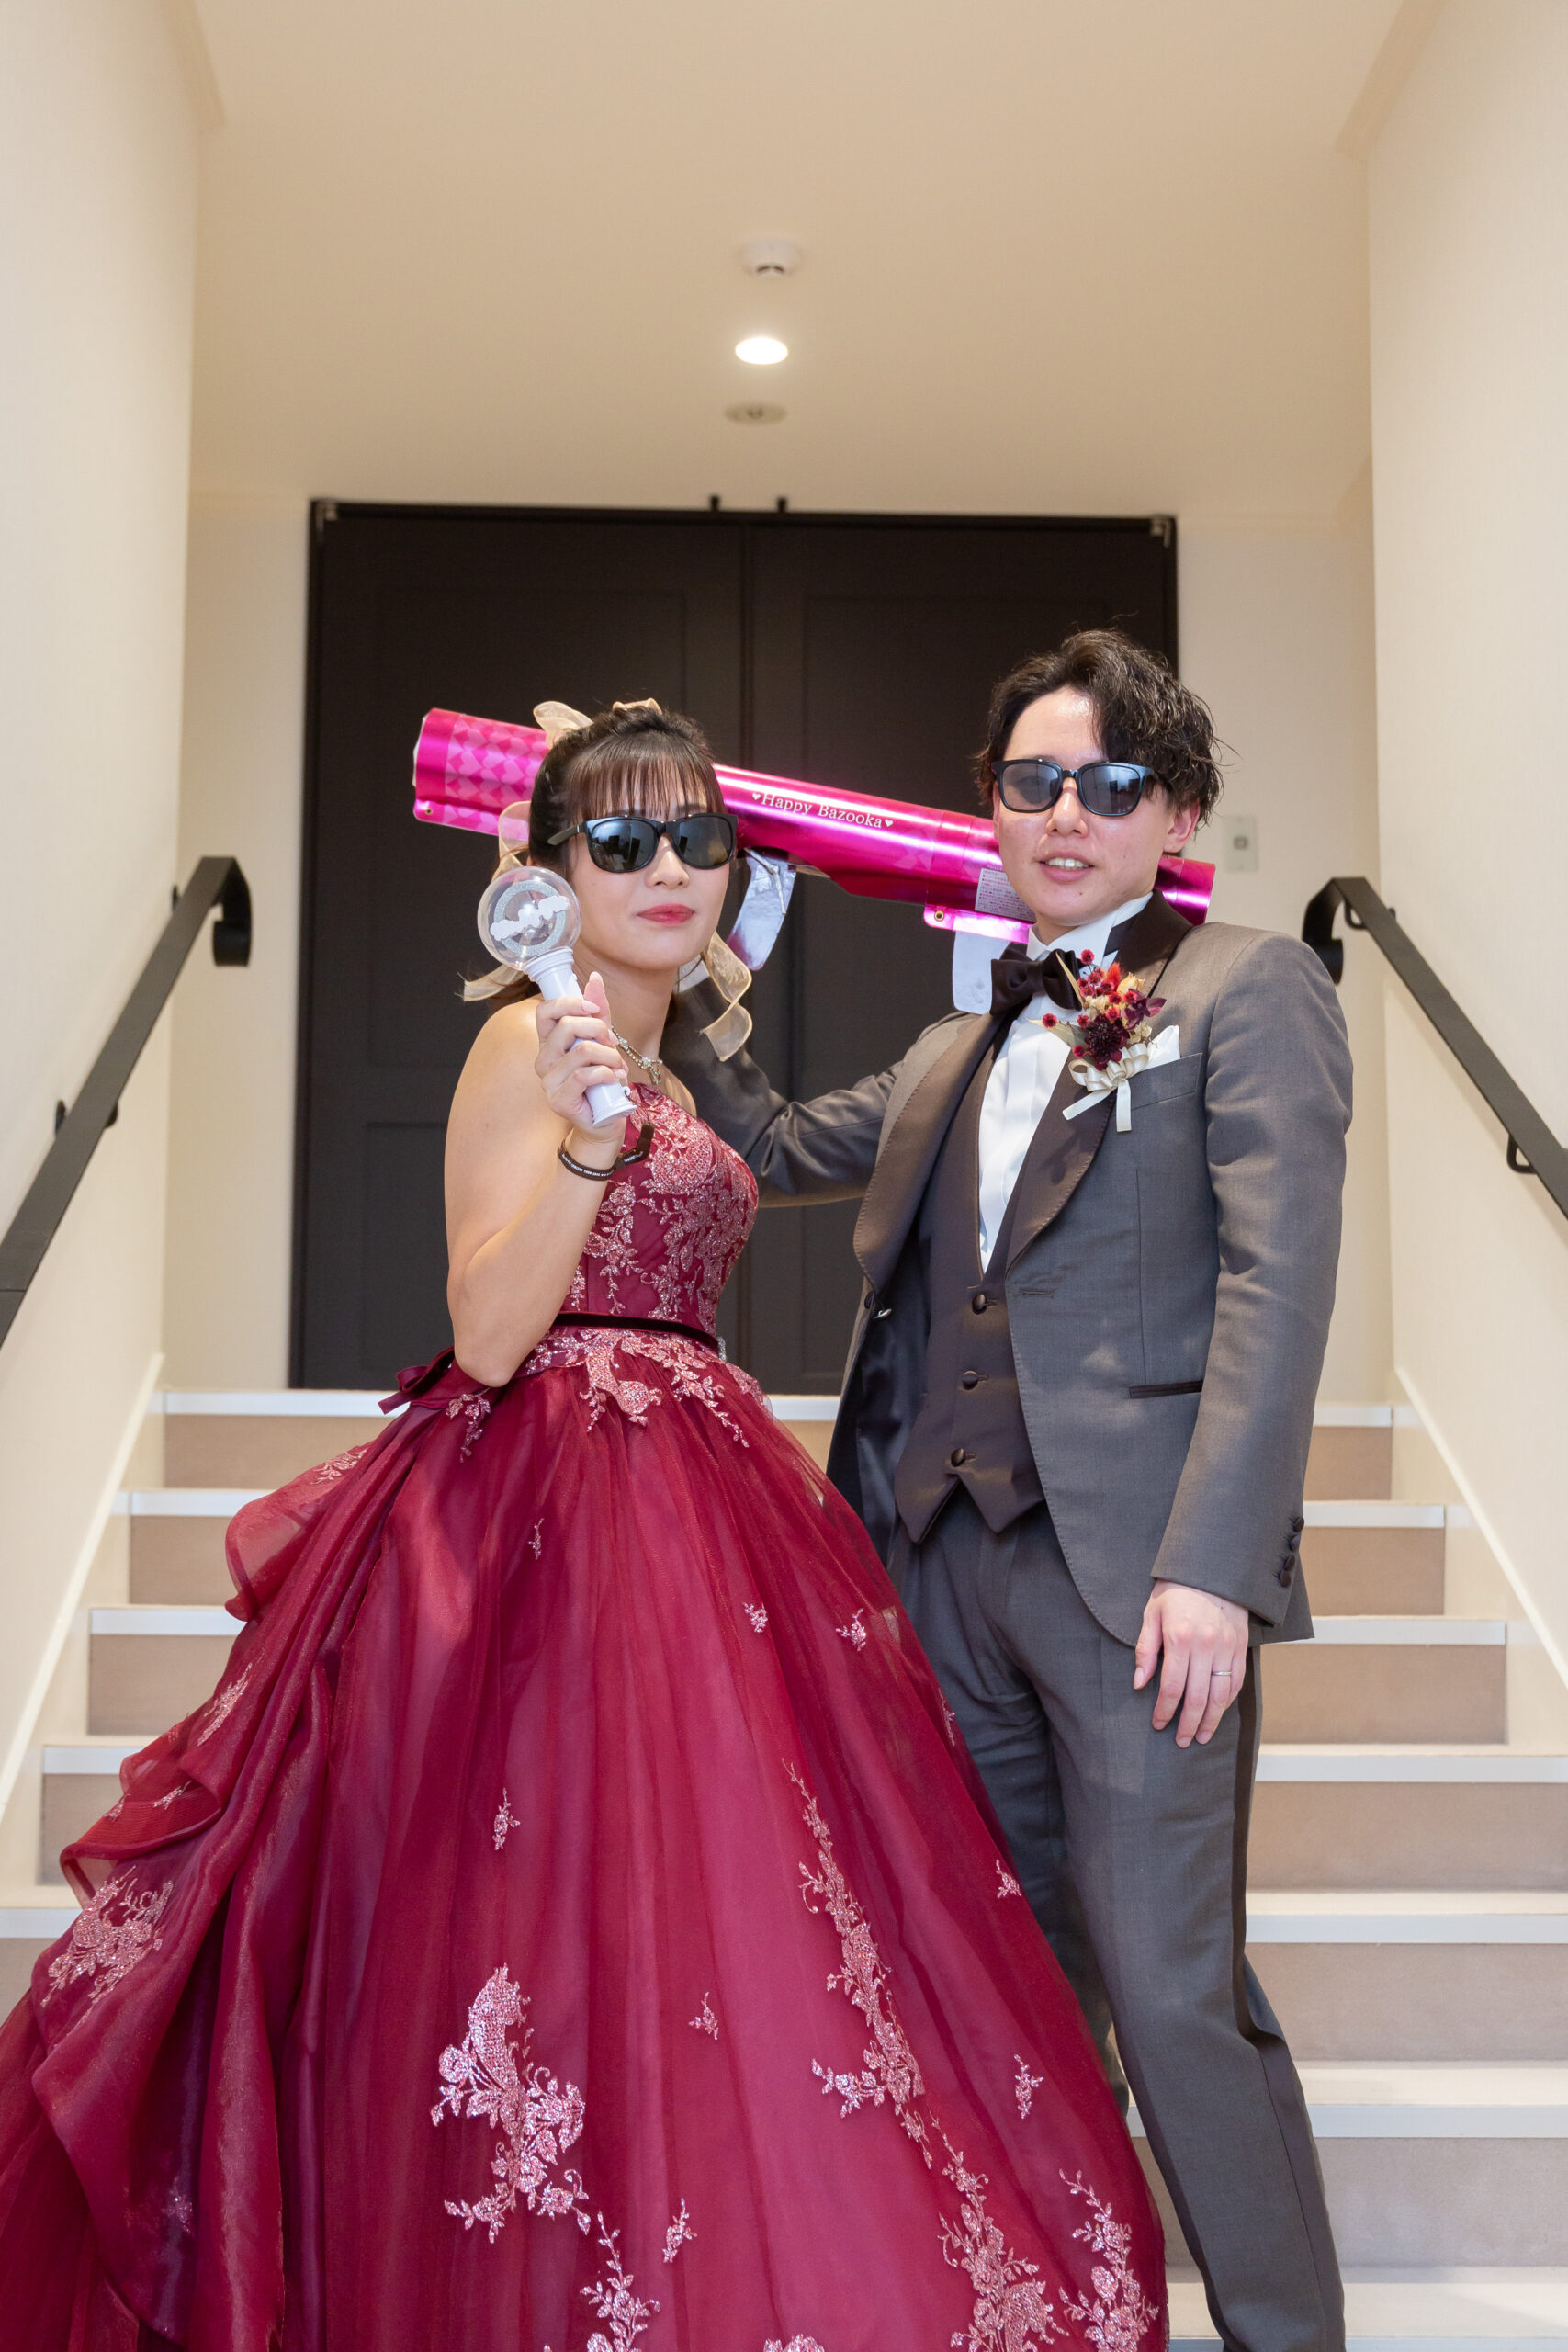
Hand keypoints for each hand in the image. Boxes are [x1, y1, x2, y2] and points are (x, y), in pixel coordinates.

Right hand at [533, 972, 628, 1139]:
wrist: (606, 1119)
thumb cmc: (603, 1080)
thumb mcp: (603, 1041)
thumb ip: (598, 1012)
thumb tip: (594, 979)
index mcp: (549, 1042)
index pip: (545, 1010)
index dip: (570, 1003)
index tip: (595, 1009)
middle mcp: (543, 1060)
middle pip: (567, 1026)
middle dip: (599, 1030)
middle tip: (613, 1044)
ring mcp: (548, 1081)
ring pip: (581, 1051)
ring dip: (610, 1056)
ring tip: (618, 1066)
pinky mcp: (558, 1100)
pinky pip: (584, 1076)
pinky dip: (606, 1073)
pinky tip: (613, 1079)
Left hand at [1133, 1579, 1249, 1747]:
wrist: (1211, 1569)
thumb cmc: (1176, 1591)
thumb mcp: (1152, 1614)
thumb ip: (1145, 1649)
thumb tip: (1139, 1683)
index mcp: (1178, 1638)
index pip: (1171, 1687)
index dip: (1164, 1711)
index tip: (1158, 1724)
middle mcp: (1205, 1645)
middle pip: (1197, 1698)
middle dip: (1188, 1724)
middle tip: (1181, 1741)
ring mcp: (1226, 1647)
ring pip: (1220, 1696)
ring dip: (1211, 1721)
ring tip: (1202, 1736)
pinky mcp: (1240, 1647)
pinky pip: (1236, 1682)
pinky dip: (1227, 1702)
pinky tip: (1218, 1713)